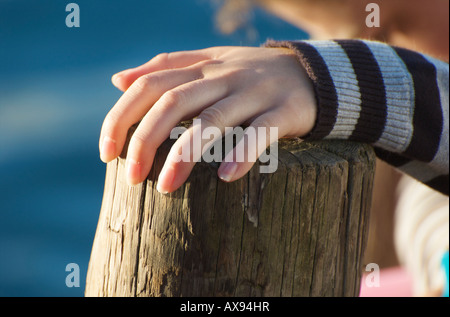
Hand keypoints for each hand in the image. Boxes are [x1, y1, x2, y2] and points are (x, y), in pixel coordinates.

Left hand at [99, 46, 316, 192]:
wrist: (311, 73)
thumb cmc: (250, 74)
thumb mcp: (207, 63)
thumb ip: (165, 68)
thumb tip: (117, 80)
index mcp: (200, 67)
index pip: (149, 84)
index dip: (122, 116)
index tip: (106, 152)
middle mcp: (223, 76)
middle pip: (174, 102)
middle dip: (146, 140)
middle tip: (133, 177)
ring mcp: (255, 92)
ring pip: (214, 118)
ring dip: (186, 153)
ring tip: (167, 187)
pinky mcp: (284, 111)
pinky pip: (262, 131)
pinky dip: (243, 153)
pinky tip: (225, 177)